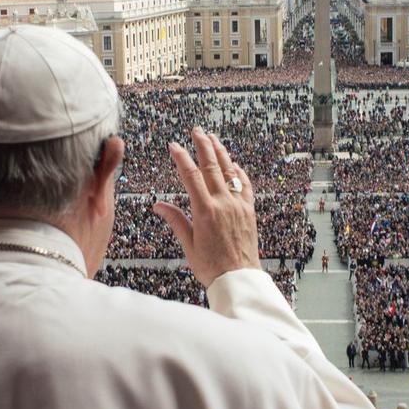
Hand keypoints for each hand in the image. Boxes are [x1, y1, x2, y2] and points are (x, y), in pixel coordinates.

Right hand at [153, 127, 259, 287]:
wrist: (239, 278)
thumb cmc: (212, 267)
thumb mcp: (188, 244)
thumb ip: (176, 220)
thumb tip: (158, 205)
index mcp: (205, 211)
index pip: (191, 176)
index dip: (182, 157)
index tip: (174, 145)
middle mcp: (223, 203)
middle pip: (212, 166)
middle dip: (203, 145)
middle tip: (197, 130)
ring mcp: (239, 205)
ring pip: (230, 172)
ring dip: (221, 153)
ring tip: (213, 138)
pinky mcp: (250, 211)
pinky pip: (246, 186)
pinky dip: (239, 172)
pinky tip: (234, 164)